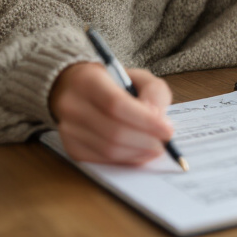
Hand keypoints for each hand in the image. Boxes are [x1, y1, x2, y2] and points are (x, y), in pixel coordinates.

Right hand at [48, 61, 173, 165]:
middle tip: (165, 143)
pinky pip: (102, 160)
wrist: (78, 90)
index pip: (116, 104)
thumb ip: (153, 92)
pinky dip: (126, 159)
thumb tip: (158, 119)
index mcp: (87, 80)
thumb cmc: (113, 83)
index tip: (168, 129)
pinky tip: (139, 153)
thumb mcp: (137, 77)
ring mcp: (68, 129)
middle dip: (145, 140)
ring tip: (156, 148)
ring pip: (108, 150)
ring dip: (138, 153)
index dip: (145, 120)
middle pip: (113, 131)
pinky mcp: (71, 147)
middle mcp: (72, 105)